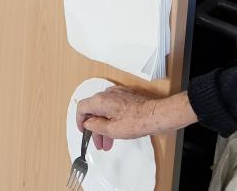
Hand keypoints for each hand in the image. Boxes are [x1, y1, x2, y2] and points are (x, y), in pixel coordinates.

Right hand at [77, 87, 193, 151]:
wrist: (157, 115)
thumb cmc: (138, 121)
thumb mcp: (112, 130)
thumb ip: (95, 126)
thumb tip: (88, 123)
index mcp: (101, 101)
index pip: (82, 108)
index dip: (80, 120)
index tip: (83, 130)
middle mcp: (107, 93)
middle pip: (94, 110)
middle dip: (95, 128)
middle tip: (99, 143)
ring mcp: (117, 93)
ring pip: (104, 109)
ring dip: (104, 125)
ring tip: (109, 141)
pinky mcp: (126, 95)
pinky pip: (113, 106)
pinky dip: (111, 118)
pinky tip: (116, 129)